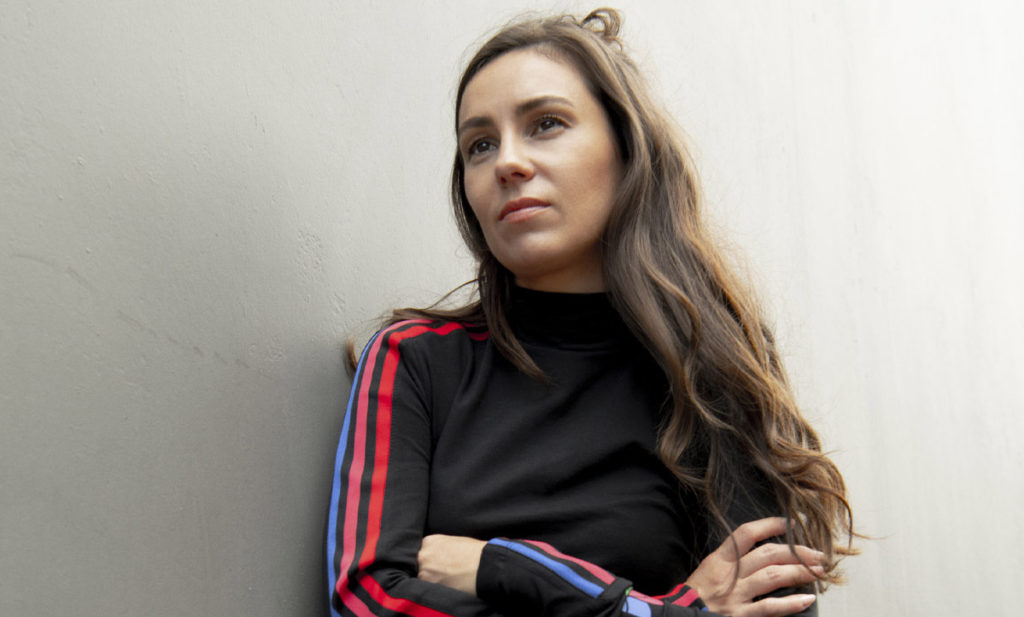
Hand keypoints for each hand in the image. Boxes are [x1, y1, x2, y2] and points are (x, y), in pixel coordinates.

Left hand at [416, 534, 486, 595]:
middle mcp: (423, 554)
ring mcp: (425, 570)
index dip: (431, 558)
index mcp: (429, 541)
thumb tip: (438, 555)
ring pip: (423, 576)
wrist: (484, 565)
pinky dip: (436, 587)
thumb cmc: (474, 552)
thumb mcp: (455, 541)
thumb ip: (441, 547)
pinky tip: (448, 584)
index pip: (423, 551)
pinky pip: (427, 587)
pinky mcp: (429, 584)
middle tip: (444, 572)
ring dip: (432, 579)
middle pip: (421, 564)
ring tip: (448, 579)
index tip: (439, 563)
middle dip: (430, 568)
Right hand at [685, 517, 822, 616]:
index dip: (770, 525)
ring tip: (818, 571)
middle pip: (767, 554)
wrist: (679, 616)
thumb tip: (761, 555)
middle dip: (796, 551)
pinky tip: (806, 599)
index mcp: (719, 560)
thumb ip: (730, 562)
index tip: (791, 523)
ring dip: (799, 572)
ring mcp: (736, 596)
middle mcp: (729, 575)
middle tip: (818, 553)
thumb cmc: (695, 597)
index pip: (746, 534)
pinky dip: (790, 603)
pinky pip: (770, 607)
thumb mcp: (707, 571)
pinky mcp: (740, 616)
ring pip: (773, 577)